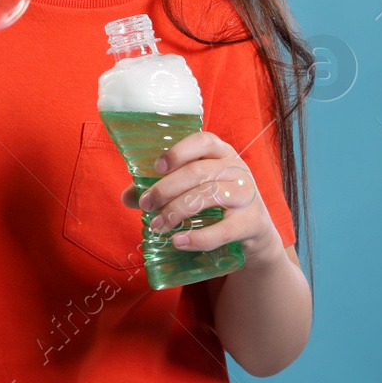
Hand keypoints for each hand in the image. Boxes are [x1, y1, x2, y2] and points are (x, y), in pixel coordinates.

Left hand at [119, 130, 284, 267]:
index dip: (178, 152)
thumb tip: (127, 196)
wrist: (254, 230)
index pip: (203, 141)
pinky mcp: (252, 222)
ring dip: (176, 212)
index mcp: (220, 152)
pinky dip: (198, 238)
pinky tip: (178, 241)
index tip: (156, 167)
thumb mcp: (193, 187)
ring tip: (158, 226)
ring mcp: (247, 194)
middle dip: (165, 189)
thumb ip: (161, 188)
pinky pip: (223, 230)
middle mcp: (236, 168)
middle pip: (197, 172)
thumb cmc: (216, 201)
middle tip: (145, 205)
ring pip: (207, 197)